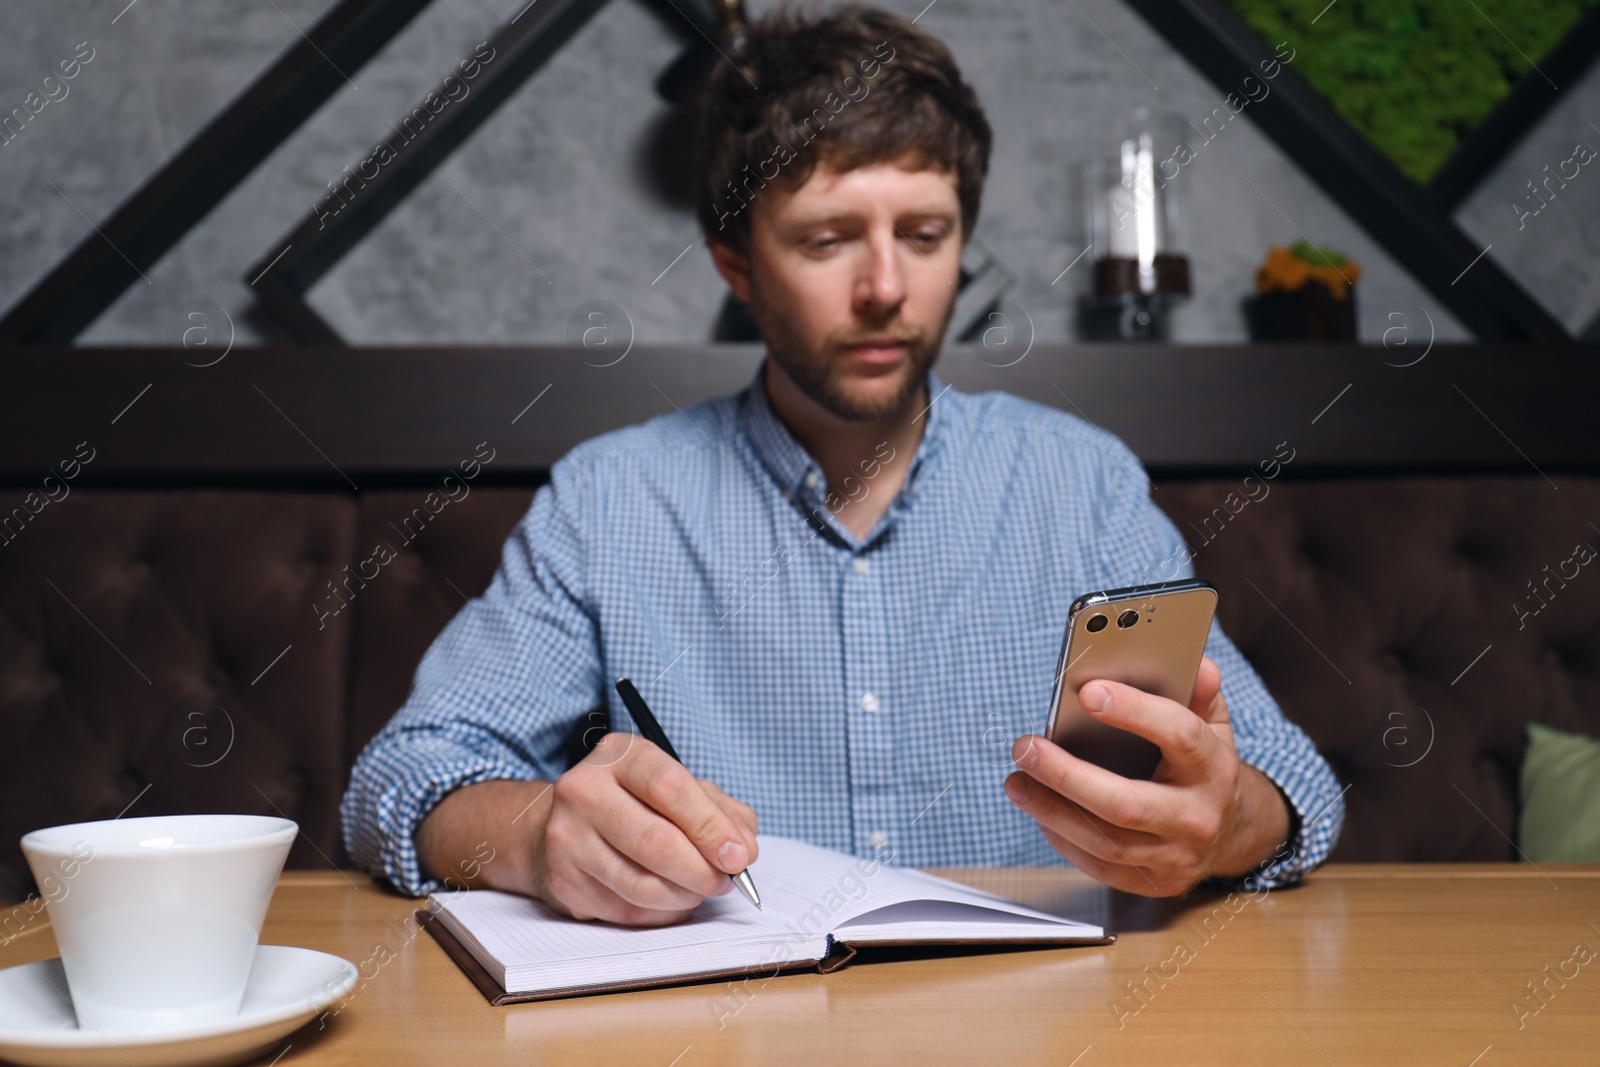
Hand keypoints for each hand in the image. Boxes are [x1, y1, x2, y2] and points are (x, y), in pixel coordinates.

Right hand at [528, 732, 759, 924]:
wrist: (566, 823)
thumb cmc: (636, 802)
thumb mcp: (679, 787)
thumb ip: (721, 811)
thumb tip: (744, 849)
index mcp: (619, 755)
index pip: (669, 786)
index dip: (711, 825)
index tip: (739, 854)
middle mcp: (584, 791)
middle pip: (656, 842)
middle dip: (703, 870)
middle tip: (727, 879)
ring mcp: (568, 838)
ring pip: (643, 885)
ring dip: (686, 896)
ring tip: (701, 888)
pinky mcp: (564, 882)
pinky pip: (627, 910)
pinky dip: (663, 912)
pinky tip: (671, 898)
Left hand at [1003, 655, 1289, 895]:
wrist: (1233, 832)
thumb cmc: (1206, 767)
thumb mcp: (1213, 724)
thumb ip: (1199, 692)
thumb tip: (1195, 663)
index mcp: (1215, 768)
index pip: (1179, 736)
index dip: (1134, 711)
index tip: (1087, 691)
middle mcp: (1198, 818)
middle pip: (1126, 803)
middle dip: (1067, 775)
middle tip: (1025, 747)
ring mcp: (1176, 857)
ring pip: (1105, 841)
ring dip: (1051, 810)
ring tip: (1017, 780)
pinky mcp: (1155, 883)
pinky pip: (1100, 865)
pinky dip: (1063, 838)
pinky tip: (1040, 809)